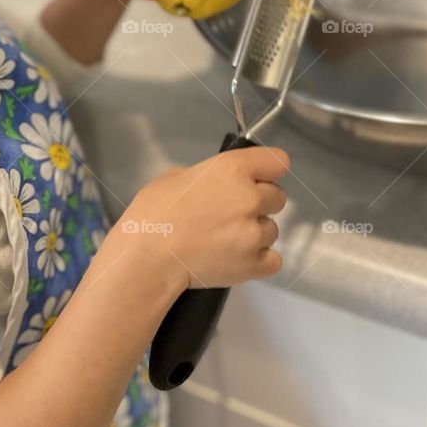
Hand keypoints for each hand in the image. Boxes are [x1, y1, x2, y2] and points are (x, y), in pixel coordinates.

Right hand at [119, 145, 289, 292]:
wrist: (148, 257)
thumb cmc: (153, 213)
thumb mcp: (175, 177)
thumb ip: (206, 177)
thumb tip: (214, 186)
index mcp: (233, 169)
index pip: (278, 162)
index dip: (267, 171)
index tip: (257, 179)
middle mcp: (250, 197)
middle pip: (278, 197)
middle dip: (259, 204)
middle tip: (232, 215)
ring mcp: (255, 233)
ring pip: (272, 230)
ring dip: (255, 234)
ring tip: (226, 242)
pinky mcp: (254, 264)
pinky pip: (273, 260)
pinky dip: (258, 261)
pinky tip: (236, 259)